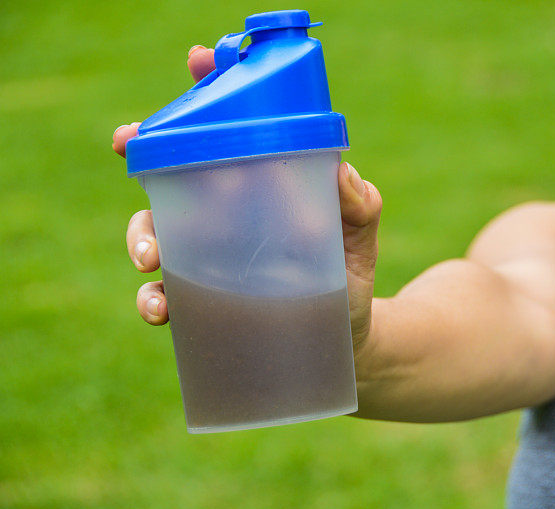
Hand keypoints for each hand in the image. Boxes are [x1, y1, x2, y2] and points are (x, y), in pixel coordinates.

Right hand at [115, 46, 382, 353]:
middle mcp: (224, 217)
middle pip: (173, 177)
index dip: (209, 96)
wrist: (347, 337)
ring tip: (151, 256)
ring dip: (140, 236)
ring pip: (154, 234)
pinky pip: (162, 297)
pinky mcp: (202, 304)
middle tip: (131, 143)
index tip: (197, 62)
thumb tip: (342, 171)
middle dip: (148, 155)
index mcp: (259, 188)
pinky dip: (151, 300)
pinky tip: (161, 308)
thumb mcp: (360, 235)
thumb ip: (359, 205)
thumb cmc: (348, 275)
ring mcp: (207, 258)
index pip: (226, 135)